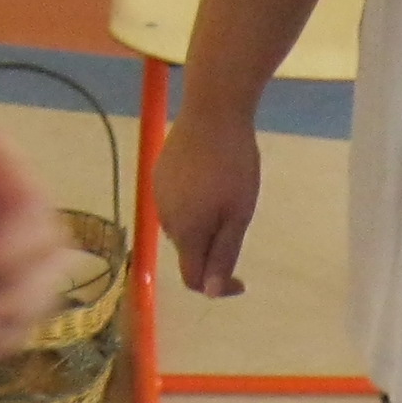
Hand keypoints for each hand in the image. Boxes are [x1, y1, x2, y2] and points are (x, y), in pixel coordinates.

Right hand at [153, 106, 262, 298]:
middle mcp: (165, 219)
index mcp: (185, 232)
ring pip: (183, 228)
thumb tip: (208, 293)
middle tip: (240, 221)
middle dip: (213, 250)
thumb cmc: (234, 164)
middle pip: (189, 252)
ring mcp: (158, 195)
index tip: (243, 281)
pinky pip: (177, 204)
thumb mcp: (238, 215)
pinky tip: (210, 181)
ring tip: (227, 197)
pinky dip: (194, 206)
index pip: (192, 279)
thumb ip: (222, 256)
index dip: (216, 287)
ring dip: (204, 226)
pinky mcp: (159, 175)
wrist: (212, 110)